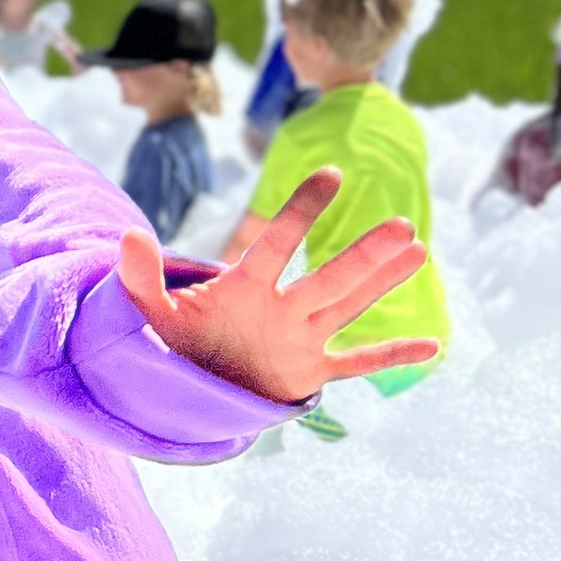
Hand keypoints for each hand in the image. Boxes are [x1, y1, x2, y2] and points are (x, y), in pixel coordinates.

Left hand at [117, 168, 438, 402]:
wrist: (189, 384)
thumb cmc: (175, 341)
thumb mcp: (149, 314)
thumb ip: (141, 278)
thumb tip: (127, 236)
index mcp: (245, 287)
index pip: (275, 246)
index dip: (299, 213)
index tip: (331, 175)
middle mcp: (281, 307)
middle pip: (327, 278)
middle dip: (361, 256)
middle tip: (400, 223)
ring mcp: (299, 337)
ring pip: (347, 306)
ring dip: (381, 283)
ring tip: (417, 248)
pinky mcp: (308, 372)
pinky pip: (356, 364)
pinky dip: (391, 356)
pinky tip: (434, 345)